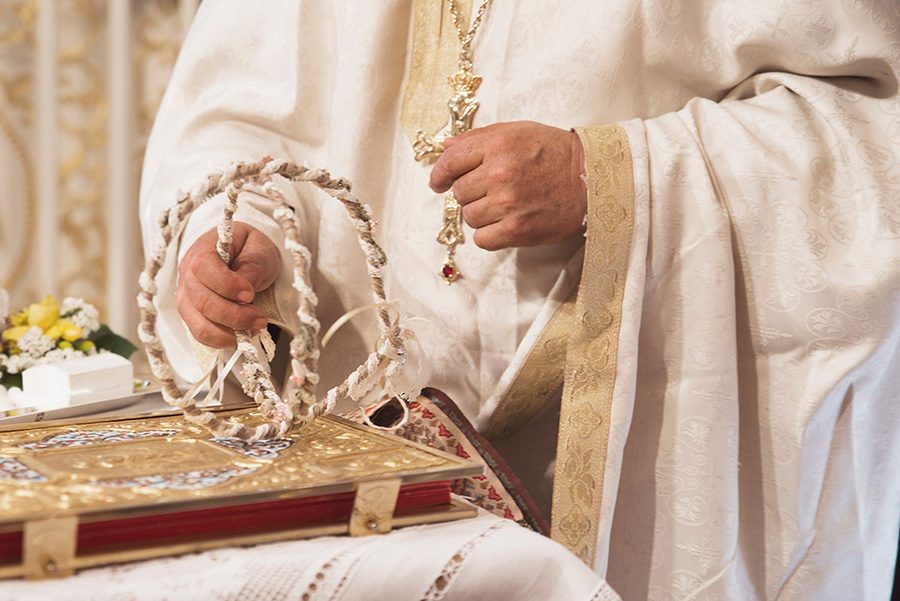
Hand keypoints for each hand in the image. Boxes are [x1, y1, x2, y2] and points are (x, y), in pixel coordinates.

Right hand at [177, 222, 279, 346]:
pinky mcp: (192, 315)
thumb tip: (244, 293)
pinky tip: (243, 335)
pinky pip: (202, 334)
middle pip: (202, 301)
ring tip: (255, 329)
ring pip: (200, 324)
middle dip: (234, 315)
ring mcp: (186, 297)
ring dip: (229, 332)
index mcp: (202, 249)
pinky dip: (223, 339)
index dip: (226, 284)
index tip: (250, 294)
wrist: (245, 256)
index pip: (204, 268)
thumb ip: (252, 267)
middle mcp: (187, 274)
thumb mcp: (259, 250)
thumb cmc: (251, 250)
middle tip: (261, 319)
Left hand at [429, 120, 586, 250]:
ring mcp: (508, 203)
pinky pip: (482, 239)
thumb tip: (446, 147)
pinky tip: (506, 224)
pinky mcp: (517, 230)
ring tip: (504, 206)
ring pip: (470, 217)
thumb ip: (480, 138)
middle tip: (490, 192)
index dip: (440, 174)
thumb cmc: (556, 153)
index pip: (451, 161)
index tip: (438, 183)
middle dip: (469, 193)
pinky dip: (490, 235)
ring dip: (481, 214)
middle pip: (459, 192)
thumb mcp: (519, 131)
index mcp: (498, 145)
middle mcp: (500, 173)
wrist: (593, 180)